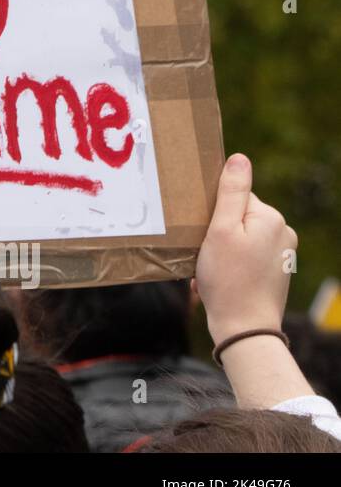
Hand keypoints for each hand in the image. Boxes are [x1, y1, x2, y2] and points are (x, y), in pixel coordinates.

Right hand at [195, 153, 297, 345]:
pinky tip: (220, 278)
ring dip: (221, 248)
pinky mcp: (276, 270)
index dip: (214, 212)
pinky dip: (230, 263)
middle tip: (205, 253)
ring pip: (241, 236)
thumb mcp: (221, 230)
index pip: (236, 196)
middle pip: (238, 216)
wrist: (245, 328)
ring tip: (211, 268)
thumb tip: (239, 158)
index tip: (205, 232)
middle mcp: (282, 232)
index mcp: (271, 218)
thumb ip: (231, 192)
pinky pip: (247, 255)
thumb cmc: (228, 279)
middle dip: (217, 231)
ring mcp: (282, 253)